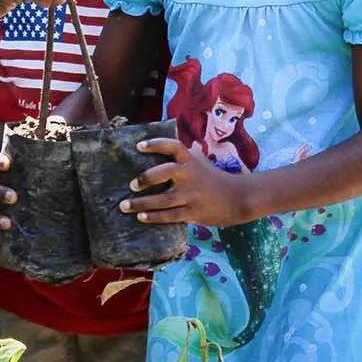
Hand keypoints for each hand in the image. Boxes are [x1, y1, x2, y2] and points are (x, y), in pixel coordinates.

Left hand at [118, 138, 256, 226]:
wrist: (237, 198)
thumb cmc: (212, 177)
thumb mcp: (200, 160)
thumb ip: (182, 155)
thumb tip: (160, 144)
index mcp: (191, 160)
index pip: (173, 146)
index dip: (156, 144)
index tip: (139, 146)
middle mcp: (190, 175)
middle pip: (166, 172)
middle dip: (147, 178)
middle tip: (132, 184)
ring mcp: (192, 195)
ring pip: (163, 199)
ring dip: (141, 204)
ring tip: (124, 206)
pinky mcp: (193, 212)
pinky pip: (170, 216)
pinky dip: (154, 217)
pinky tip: (141, 217)